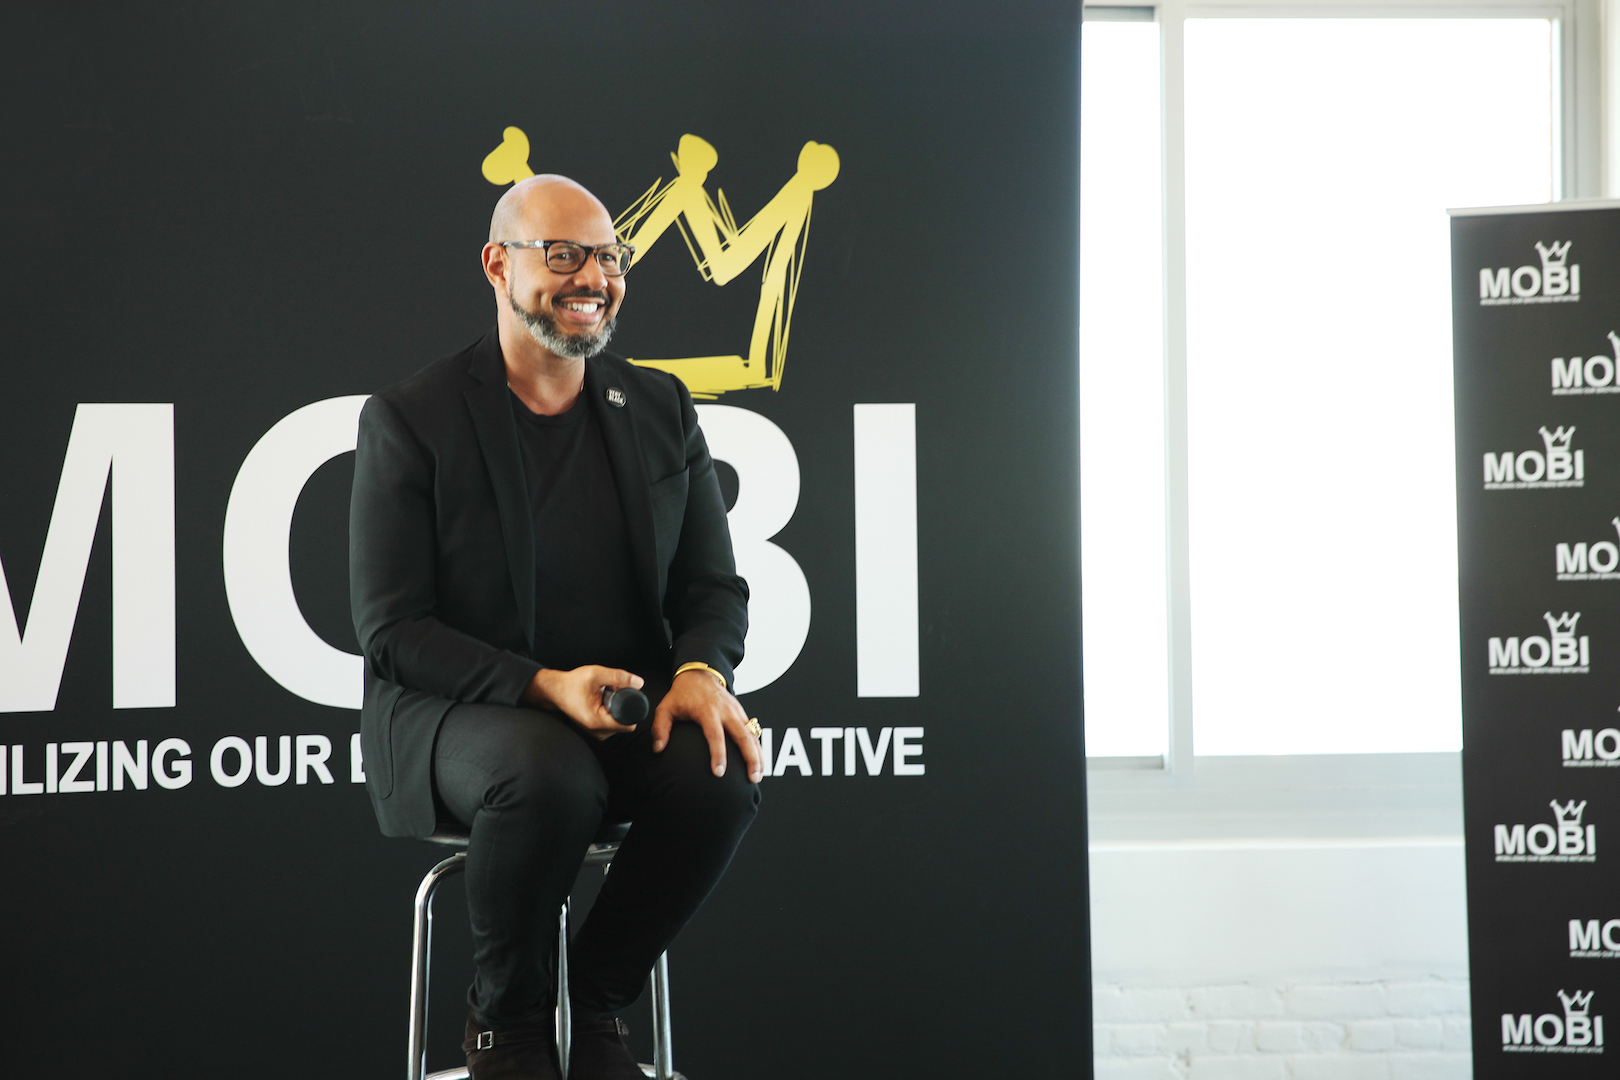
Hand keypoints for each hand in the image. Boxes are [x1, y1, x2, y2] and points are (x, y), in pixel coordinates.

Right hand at [524, 666, 644, 739]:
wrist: (555, 690)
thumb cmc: (572, 683)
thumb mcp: (596, 674)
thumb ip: (618, 677)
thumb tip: (639, 683)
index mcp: (597, 721)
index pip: (628, 724)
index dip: (633, 710)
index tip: (627, 697)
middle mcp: (596, 731)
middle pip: (625, 724)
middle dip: (624, 708)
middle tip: (613, 693)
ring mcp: (595, 733)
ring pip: (619, 724)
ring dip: (618, 710)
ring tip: (606, 697)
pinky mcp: (595, 730)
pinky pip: (612, 724)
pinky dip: (612, 713)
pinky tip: (604, 703)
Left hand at [651, 669, 762, 782]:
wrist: (700, 674)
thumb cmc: (682, 694)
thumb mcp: (666, 708)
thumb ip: (660, 728)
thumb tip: (658, 749)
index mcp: (707, 710)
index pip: (715, 735)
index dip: (718, 754)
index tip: (719, 772)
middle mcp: (726, 711)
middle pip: (743, 736)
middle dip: (750, 758)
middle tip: (753, 778)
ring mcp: (736, 711)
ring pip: (752, 735)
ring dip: (758, 756)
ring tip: (758, 776)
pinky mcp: (741, 713)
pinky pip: (753, 732)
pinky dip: (758, 748)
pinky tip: (759, 763)